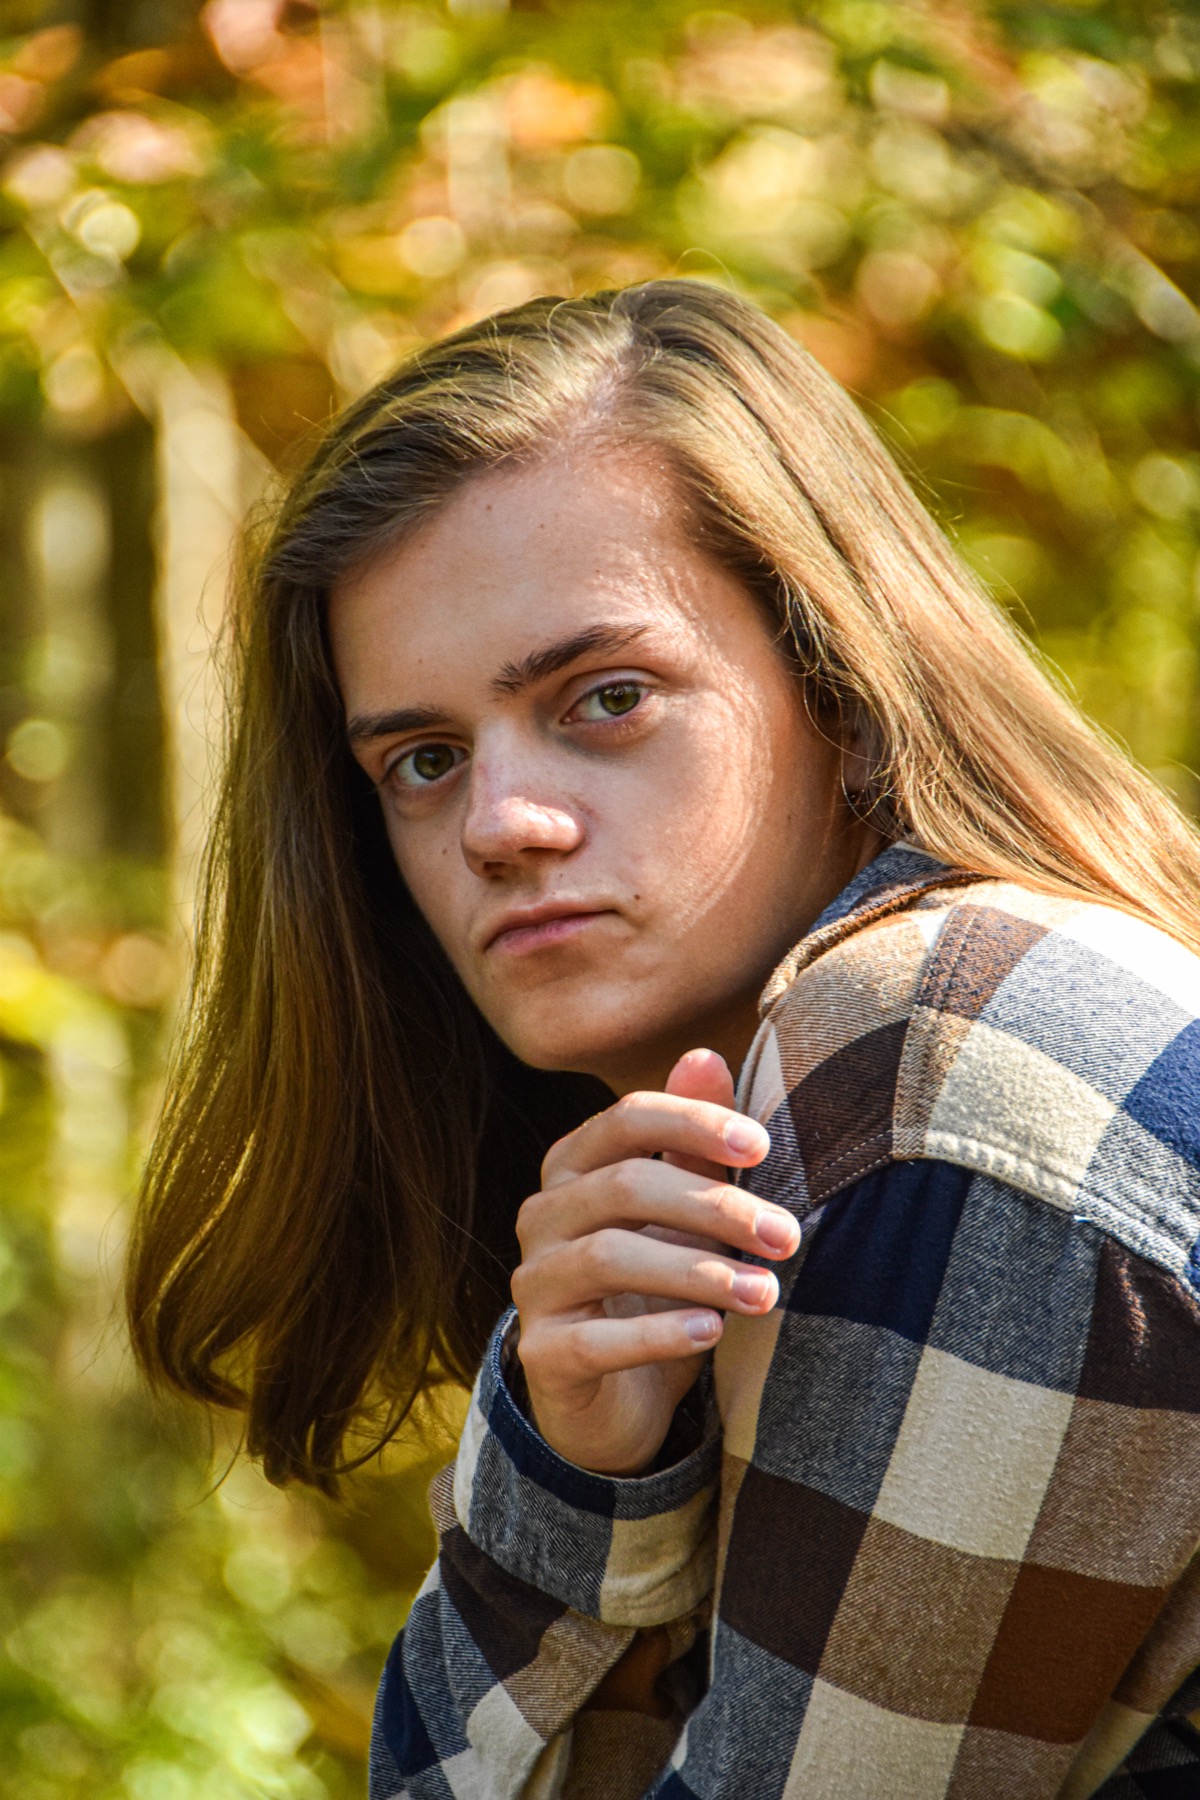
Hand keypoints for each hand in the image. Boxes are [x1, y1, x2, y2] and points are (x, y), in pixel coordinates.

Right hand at [511, 1048, 797, 1475]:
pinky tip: (711, 1333)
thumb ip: (692, 1143)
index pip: (625, 1118)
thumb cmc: (655, 1287)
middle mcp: (542, 1216)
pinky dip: (657, 1334)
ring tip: (766, 1293)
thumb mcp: (682, 1213)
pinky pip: (593, 1340)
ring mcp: (535, 1285)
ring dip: (699, 1272)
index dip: (692, 1121)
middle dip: (716, 1205)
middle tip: (787, 1236)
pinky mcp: (542, 1354)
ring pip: (610, 1257)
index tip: (762, 1144)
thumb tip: (705, 1055)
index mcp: (574, 1167)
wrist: (615, 1398)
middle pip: (626, 1186)